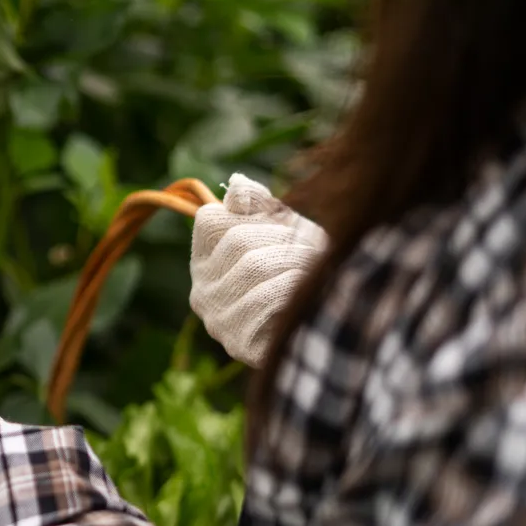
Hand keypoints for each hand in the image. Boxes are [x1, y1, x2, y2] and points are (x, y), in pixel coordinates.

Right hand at [189, 173, 328, 367]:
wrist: (325, 330)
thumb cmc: (303, 272)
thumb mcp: (283, 230)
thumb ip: (258, 206)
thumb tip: (237, 182)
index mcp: (204, 262)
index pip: (211, 219)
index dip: (254, 215)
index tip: (284, 223)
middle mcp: (201, 291)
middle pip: (238, 241)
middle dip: (283, 238)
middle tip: (313, 247)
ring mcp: (216, 320)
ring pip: (254, 268)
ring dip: (295, 263)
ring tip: (314, 269)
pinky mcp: (237, 343)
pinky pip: (264, 301)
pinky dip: (293, 291)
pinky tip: (306, 294)